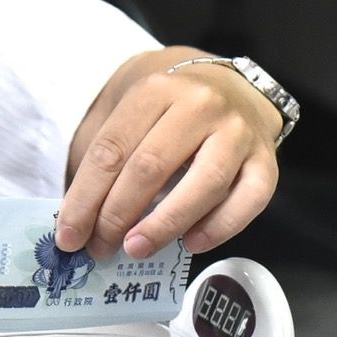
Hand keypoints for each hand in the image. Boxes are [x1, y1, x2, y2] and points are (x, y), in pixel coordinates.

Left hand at [57, 49, 283, 260]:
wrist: (233, 88)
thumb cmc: (171, 111)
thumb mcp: (133, 114)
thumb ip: (108, 161)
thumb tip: (78, 225)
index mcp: (156, 89)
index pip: (111, 150)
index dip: (85, 198)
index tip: (68, 235)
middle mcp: (201, 105)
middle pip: (150, 166)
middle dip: (116, 215)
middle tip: (99, 247)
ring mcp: (238, 132)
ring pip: (202, 185)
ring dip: (163, 225)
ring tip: (135, 249)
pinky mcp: (267, 161)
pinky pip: (248, 201)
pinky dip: (218, 228)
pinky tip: (190, 243)